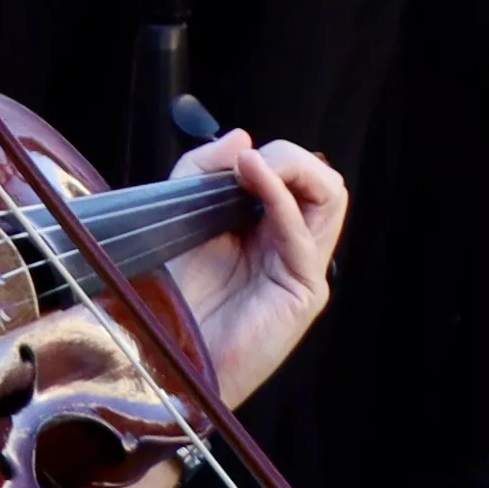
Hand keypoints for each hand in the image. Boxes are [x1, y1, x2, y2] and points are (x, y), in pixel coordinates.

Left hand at [171, 126, 347, 411]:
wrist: (158, 351)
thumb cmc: (167, 292)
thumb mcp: (177, 212)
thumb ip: (203, 171)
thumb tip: (243, 136)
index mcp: (264, 227)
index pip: (297, 176)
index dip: (273, 156)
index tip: (236, 154)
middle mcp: (288, 245)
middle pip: (323, 184)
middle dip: (292, 158)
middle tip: (250, 160)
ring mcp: (299, 268)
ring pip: (330, 201)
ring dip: (294, 170)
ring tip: (253, 165)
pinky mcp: (301, 292)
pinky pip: (304, 237)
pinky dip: (282, 199)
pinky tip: (255, 178)